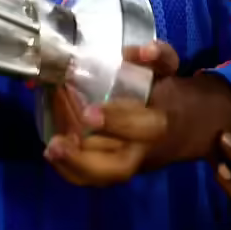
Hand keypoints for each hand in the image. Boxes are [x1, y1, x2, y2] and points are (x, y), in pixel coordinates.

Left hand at [43, 41, 177, 186]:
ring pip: (101, 175)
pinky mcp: (113, 168)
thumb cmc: (165, 93)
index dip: (117, 121)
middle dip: (86, 159)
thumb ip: (158, 57)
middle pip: (119, 166)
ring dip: (72, 164)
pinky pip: (91, 177)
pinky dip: (69, 168)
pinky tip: (51, 152)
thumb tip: (144, 51)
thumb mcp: (167, 70)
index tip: (88, 113)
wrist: (180, 126)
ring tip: (51, 148)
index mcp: (159, 123)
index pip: (143, 127)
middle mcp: (142, 150)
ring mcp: (126, 163)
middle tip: (57, 145)